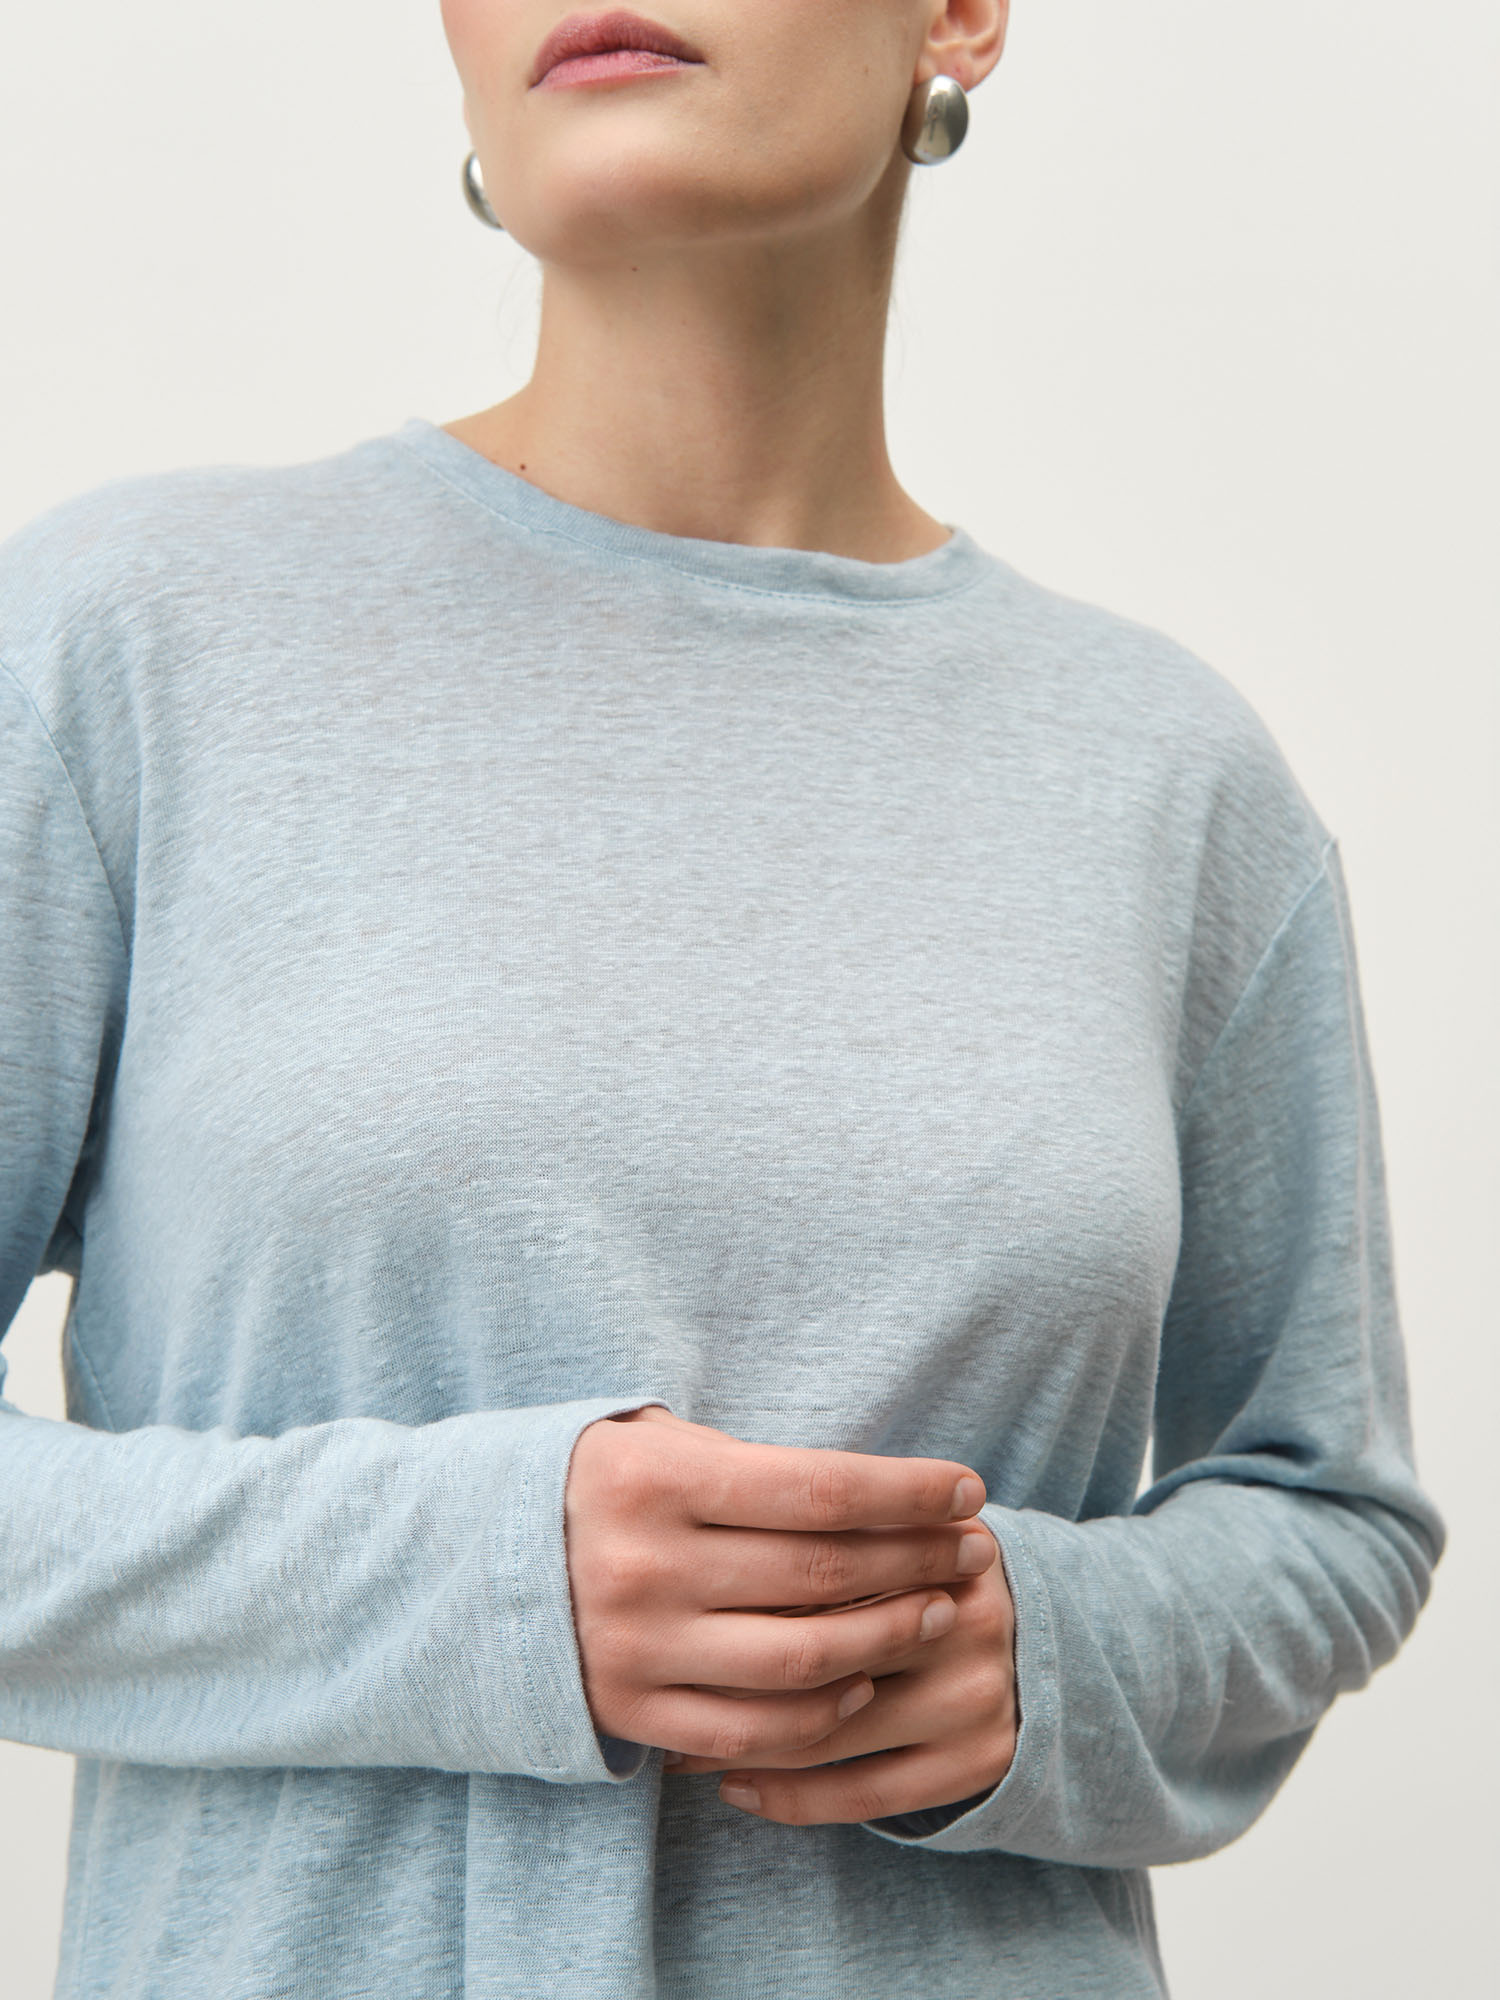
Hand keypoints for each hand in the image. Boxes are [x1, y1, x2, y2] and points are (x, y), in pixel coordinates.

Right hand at [564, 1407, 997, 1765]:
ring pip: (802, 1659)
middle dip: (917, 1560)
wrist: (464, 1568)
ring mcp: (638, 1648)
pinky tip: (864, 1682)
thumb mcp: (655, 1442)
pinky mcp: (631, 1712)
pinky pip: (754, 1728)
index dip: (907, 1492)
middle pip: (822, 1574)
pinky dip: (822, 1712)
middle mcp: (646, 1566)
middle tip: (973, 1550)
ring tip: (938, 1612)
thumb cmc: (596, 1487)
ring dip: (888, 1638)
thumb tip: (879, 1493)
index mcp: (656, 1481)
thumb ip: (750, 1465)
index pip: (818, 1488)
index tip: (966, 1488)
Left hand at [661, 1522, 1017, 1825]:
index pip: (818, 1559)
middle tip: (656, 1678)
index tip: (667, 1597)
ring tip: (675, 1744)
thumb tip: (685, 1530)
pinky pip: (865, 1790)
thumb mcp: (886, 1523)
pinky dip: (789, 1796)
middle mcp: (965, 1610)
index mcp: (935, 1535)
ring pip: (834, 1724)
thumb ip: (810, 1516)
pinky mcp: (980, 1757)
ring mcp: (978, 1688)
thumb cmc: (919, 1570)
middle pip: (824, 1639)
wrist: (1059, 1636)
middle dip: (729, 1664)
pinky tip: (735, 1786)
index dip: (735, 1583)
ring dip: (744, 1740)